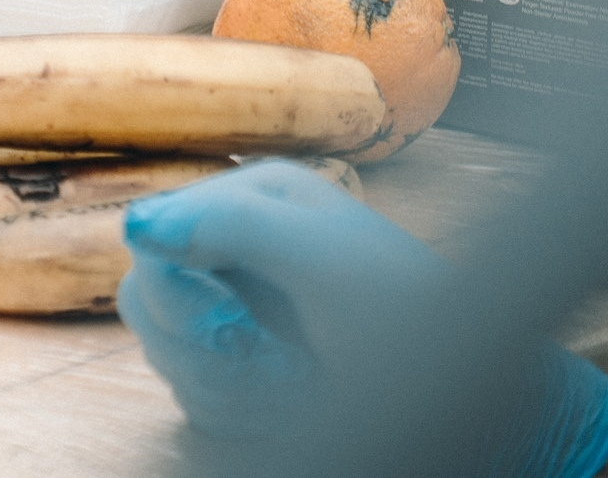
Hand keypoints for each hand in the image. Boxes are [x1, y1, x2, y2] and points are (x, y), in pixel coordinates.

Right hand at [121, 163, 607, 474]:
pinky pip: (192, 390)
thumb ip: (235, 226)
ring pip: (165, 351)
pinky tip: (290, 399)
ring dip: (228, 384)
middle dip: (207, 347)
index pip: (152, 236)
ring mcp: (234, 305)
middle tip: (277, 366)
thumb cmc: (412, 321)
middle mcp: (234, 246)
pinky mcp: (239, 363)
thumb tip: (138, 221)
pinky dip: (236, 407)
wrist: (469, 396)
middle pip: (148, 297)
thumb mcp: (327, 262)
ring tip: (299, 382)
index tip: (232, 330)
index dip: (178, 292)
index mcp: (252, 199)